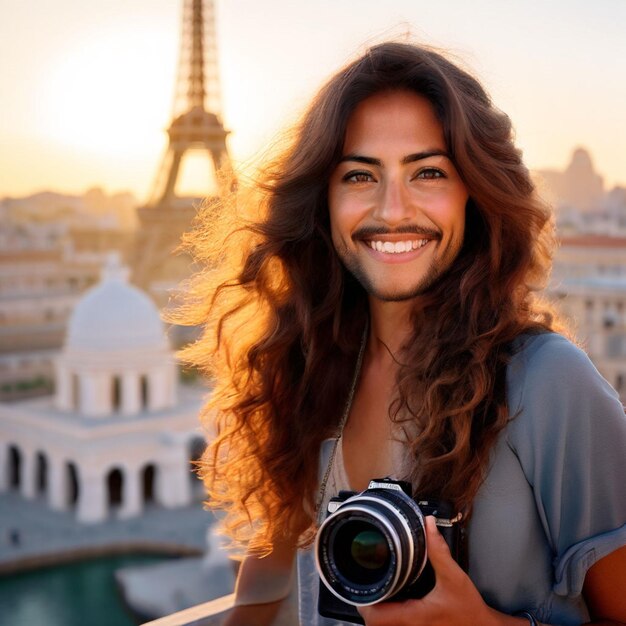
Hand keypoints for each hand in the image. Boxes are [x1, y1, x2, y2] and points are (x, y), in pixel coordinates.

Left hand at [357, 516, 496, 625]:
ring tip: (379, 591)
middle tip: (368, 585)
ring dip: (378, 612)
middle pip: (375, 624)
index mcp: (414, 616)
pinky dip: (390, 617)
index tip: (363, 585)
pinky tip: (393, 601)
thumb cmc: (470, 609)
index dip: (364, 604)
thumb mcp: (454, 577)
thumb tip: (428, 524)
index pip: (376, 618)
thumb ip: (439, 551)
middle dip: (369, 605)